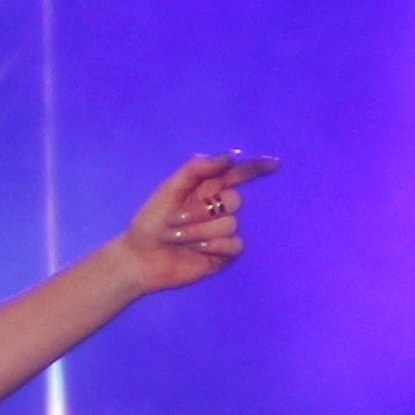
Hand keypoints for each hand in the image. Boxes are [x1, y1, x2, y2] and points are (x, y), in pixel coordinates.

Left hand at [116, 151, 278, 292]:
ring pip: (231, 224)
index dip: (256, 168)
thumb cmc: (149, 222)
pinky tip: (195, 251)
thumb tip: (228, 157)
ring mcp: (222, 231)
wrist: (140, 258)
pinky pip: (234, 244)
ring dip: (198, 231)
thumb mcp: (168, 189)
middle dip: (202, 211)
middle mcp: (217, 208)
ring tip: (176, 238)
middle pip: (234, 200)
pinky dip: (212, 247)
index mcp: (206, 189)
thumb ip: (195, 169)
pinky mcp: (224, 253)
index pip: (237, 174)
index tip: (274, 164)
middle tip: (175, 220)